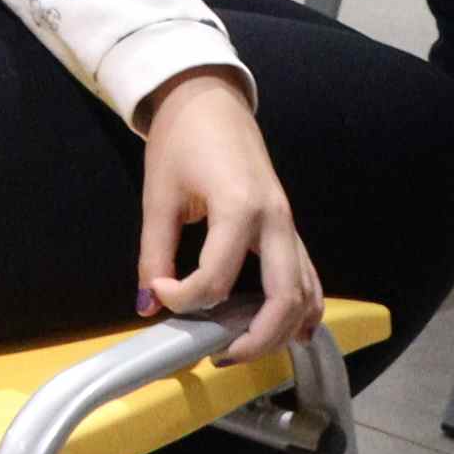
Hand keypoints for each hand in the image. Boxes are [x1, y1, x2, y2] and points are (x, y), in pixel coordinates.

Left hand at [130, 69, 319, 358]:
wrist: (209, 100)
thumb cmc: (182, 139)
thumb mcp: (158, 195)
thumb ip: (154, 253)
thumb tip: (146, 303)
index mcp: (240, 207)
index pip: (216, 279)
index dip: (182, 297)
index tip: (158, 291)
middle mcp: (276, 221)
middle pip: (283, 299)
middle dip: (254, 339)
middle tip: (218, 354)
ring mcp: (290, 225)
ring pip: (306, 295)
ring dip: (281, 331)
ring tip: (242, 348)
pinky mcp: (291, 229)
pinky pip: (308, 279)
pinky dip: (301, 311)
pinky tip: (285, 333)